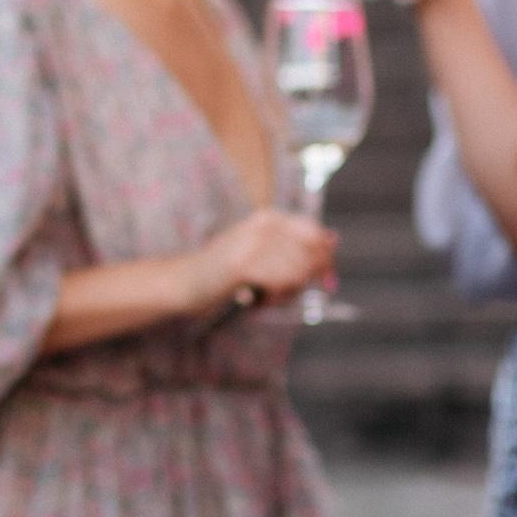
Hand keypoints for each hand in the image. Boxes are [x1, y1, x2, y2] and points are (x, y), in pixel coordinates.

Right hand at [186, 208, 336, 314]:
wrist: (183, 281)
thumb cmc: (224, 271)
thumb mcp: (260, 250)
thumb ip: (294, 244)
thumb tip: (333, 239)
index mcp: (268, 217)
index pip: (315, 234)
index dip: (326, 259)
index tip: (328, 281)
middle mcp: (262, 225)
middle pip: (311, 254)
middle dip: (308, 279)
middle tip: (284, 293)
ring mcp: (252, 244)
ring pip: (299, 271)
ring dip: (290, 292)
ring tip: (269, 297)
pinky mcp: (243, 266)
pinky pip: (281, 283)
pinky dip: (277, 297)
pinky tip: (260, 300)